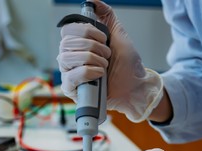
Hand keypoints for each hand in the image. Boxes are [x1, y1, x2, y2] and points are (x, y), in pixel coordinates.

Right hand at [57, 0, 162, 121]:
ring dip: (92, 59)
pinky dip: (88, 72)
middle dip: (92, 46)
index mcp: (78, 44)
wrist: (134, 86)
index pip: (67, 30)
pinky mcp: (71, 89)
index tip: (103, 38)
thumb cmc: (126, 64)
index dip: (85, 31)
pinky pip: (71, 76)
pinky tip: (99, 75)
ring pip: (67, 58)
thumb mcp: (118, 34)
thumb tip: (91, 0)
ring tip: (104, 65)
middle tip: (107, 54)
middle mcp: (69, 57)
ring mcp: (68, 73)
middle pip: (67, 43)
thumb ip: (106, 15)